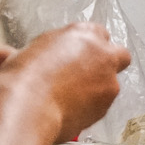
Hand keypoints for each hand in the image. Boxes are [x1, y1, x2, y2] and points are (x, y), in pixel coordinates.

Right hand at [0, 23, 131, 141]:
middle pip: (120, 55)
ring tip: (70, 98)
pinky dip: (89, 108)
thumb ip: (51, 50)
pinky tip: (69, 111)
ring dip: (97, 89)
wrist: (28, 107)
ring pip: (111, 84)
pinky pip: (101, 105)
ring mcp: (108, 82)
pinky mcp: (105, 107)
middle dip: (109, 64)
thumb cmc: (24, 76)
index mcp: (85, 33)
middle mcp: (103, 55)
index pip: (99, 33)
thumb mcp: (31, 49)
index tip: (78, 54)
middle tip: (89, 74)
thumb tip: (37, 55)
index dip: (89, 46)